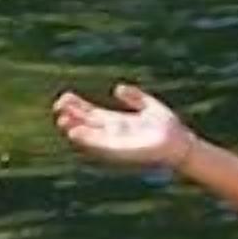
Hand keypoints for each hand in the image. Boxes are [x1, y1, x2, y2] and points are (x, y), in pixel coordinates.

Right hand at [53, 82, 190, 173]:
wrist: (180, 143)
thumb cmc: (167, 127)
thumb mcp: (149, 105)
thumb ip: (134, 97)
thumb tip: (117, 88)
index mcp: (117, 122)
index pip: (92, 114)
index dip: (77, 106)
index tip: (64, 97)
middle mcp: (113, 133)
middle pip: (87, 124)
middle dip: (72, 116)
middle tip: (58, 106)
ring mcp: (115, 143)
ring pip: (89, 135)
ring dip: (75, 129)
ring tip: (62, 120)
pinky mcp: (119, 150)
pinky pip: (99, 144)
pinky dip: (86, 139)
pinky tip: (75, 132)